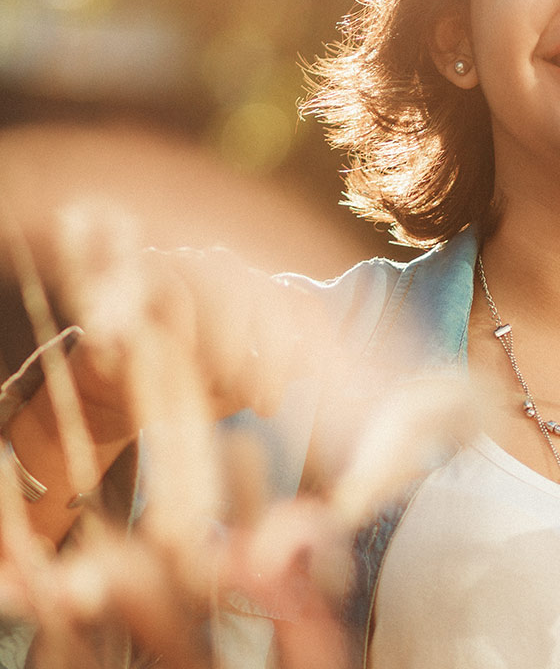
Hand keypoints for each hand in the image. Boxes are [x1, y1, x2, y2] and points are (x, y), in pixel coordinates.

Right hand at [71, 245, 312, 428]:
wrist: (114, 391)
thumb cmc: (185, 386)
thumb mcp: (239, 389)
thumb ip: (280, 375)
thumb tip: (336, 375)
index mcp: (255, 292)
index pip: (300, 302)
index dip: (317, 342)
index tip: (324, 386)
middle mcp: (224, 269)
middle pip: (267, 295)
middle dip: (272, 356)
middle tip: (264, 406)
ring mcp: (184, 262)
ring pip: (227, 287)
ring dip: (230, 347)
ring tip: (219, 389)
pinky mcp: (143, 270)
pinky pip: (178, 295)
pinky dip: (188, 337)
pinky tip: (184, 368)